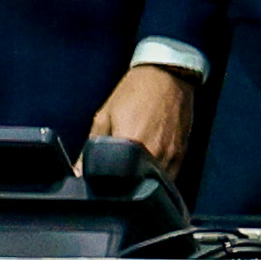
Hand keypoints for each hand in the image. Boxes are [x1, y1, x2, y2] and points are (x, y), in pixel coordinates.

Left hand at [90, 62, 202, 180]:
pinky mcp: (181, 153)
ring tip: (134, 175)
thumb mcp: (105, 114)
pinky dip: (159, 178)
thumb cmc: (135, 91)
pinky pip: (170, 177)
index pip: (115, 178)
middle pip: (136, 185)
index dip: (105, 185)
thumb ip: (90, 145)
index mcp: (130, 142)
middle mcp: (153, 152)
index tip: (101, 184)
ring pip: (155, 184)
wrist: (168, 74)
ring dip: (143, 184)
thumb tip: (78, 171)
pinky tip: (150, 171)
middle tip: (117, 179)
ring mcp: (170, 155)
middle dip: (125, 185)